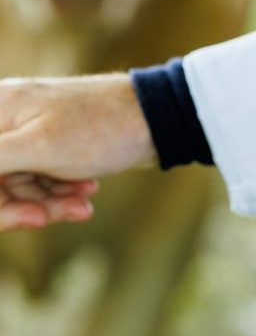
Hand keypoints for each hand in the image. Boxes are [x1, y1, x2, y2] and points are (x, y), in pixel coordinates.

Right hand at [0, 73, 158, 230]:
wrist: (159, 116)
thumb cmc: (98, 126)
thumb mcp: (34, 148)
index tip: (26, 215)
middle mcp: (3, 117)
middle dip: (18, 205)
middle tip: (49, 218)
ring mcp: (25, 131)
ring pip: (13, 185)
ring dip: (44, 202)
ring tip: (83, 204)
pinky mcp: (48, 146)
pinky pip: (36, 180)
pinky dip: (57, 194)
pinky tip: (85, 197)